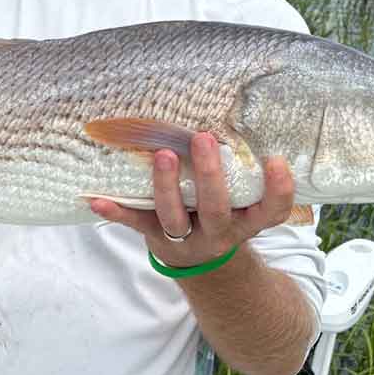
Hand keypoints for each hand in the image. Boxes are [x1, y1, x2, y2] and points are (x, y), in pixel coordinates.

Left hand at [89, 132, 294, 269]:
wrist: (202, 262)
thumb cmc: (223, 214)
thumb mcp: (242, 202)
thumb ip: (242, 172)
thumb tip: (233, 112)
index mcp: (246, 221)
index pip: (272, 211)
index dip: (278, 190)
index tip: (276, 160)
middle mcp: (219, 233)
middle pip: (216, 209)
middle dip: (209, 175)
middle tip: (203, 138)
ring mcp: (186, 238)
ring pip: (174, 217)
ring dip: (167, 187)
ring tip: (163, 156)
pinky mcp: (155, 238)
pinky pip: (135, 224)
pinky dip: (115, 211)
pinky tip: (95, 199)